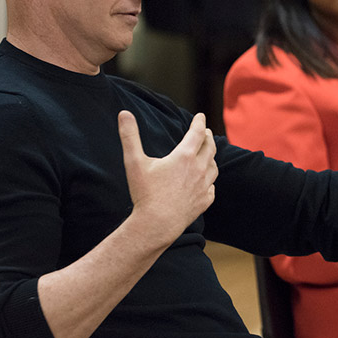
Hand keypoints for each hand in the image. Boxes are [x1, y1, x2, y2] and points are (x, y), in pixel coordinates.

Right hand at [118, 111, 217, 247]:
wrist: (156, 224)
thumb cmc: (145, 193)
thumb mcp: (134, 162)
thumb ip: (130, 136)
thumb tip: (124, 113)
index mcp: (184, 157)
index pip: (197, 133)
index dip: (199, 122)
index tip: (200, 116)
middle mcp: (198, 169)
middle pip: (209, 148)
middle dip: (208, 137)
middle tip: (206, 132)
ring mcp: (203, 186)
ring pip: (213, 167)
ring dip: (211, 157)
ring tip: (207, 154)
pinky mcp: (204, 201)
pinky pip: (212, 187)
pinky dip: (210, 180)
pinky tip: (206, 181)